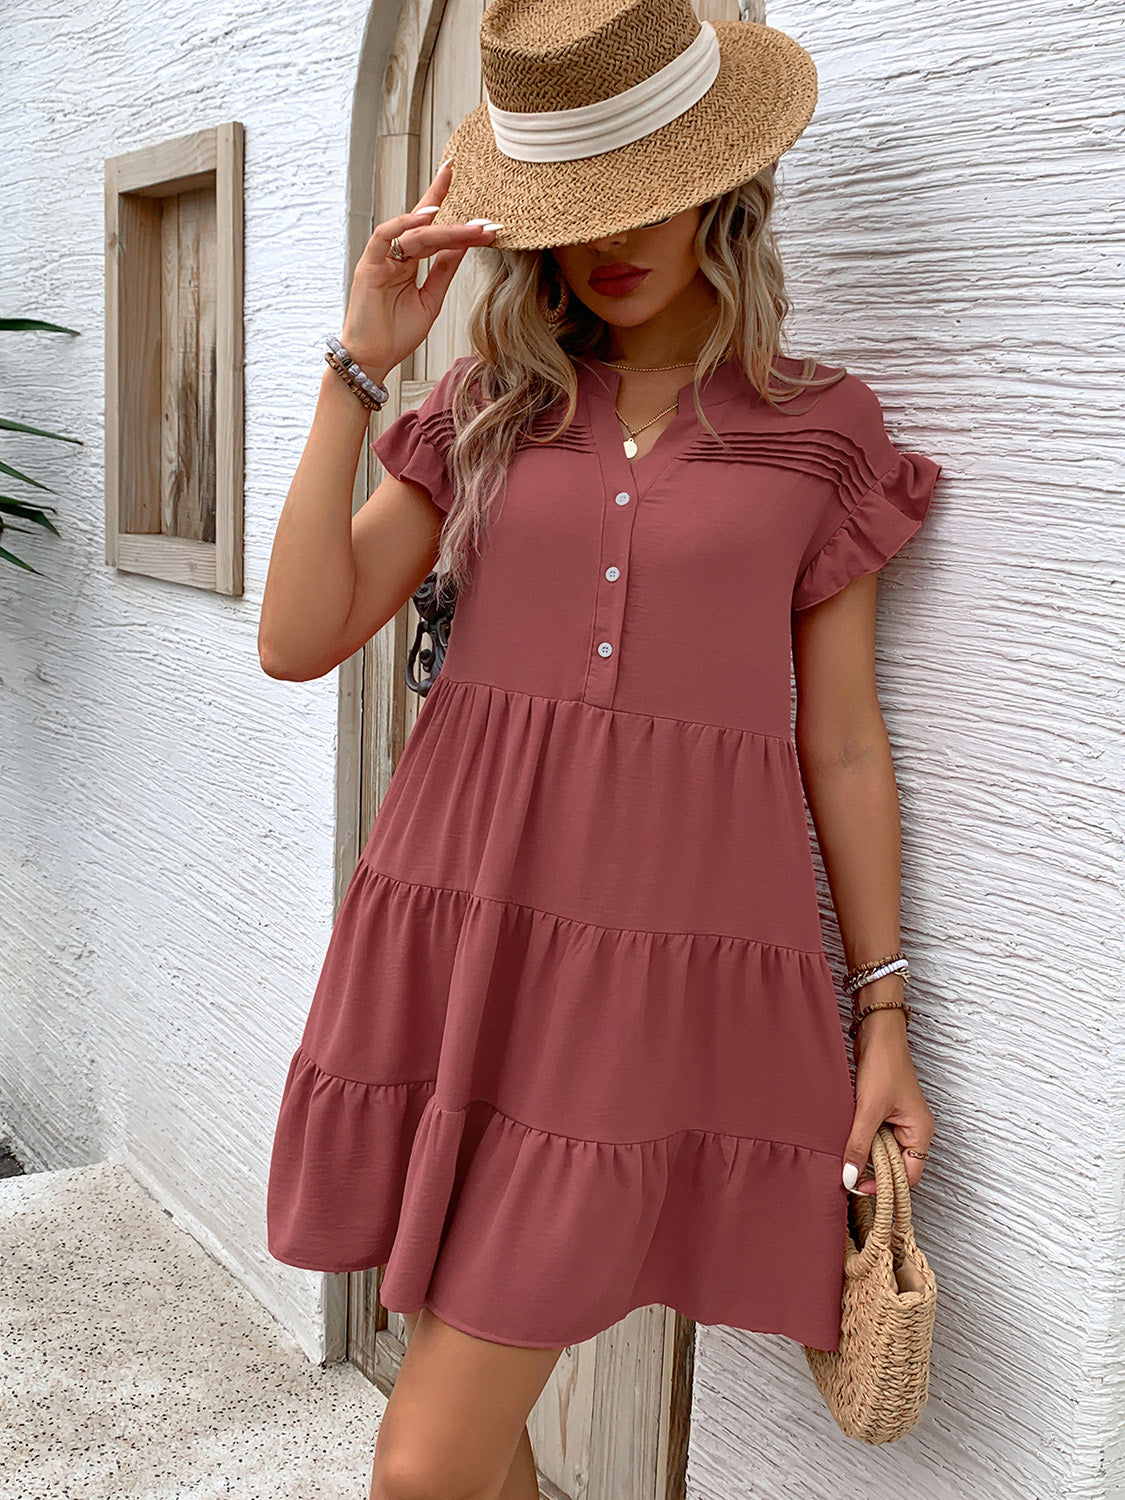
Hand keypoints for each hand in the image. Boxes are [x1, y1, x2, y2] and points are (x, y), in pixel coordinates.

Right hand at [338, 161, 500, 380]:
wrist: (373, 360)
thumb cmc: (396, 334)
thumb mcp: (431, 299)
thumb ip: (444, 271)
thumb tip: (463, 246)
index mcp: (407, 261)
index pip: (428, 225)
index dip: (441, 198)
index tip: (459, 175)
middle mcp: (393, 255)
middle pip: (427, 227)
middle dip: (458, 222)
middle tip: (487, 222)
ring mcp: (380, 259)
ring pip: (415, 233)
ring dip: (444, 228)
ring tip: (471, 227)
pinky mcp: (368, 267)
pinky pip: (385, 237)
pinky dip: (404, 226)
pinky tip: (427, 219)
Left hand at [841, 1009, 934, 1195]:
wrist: (877, 1034)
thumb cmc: (883, 1066)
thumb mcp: (868, 1110)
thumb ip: (859, 1145)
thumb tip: (850, 1177)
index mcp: (921, 1132)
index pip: (909, 1176)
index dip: (885, 1186)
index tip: (858, 1186)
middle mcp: (914, 1130)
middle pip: (895, 1166)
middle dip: (873, 1171)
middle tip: (847, 1173)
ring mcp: (899, 1122)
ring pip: (882, 1151)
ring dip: (865, 1153)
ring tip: (845, 1154)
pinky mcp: (885, 1112)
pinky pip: (875, 1136)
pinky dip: (862, 1139)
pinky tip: (846, 1138)